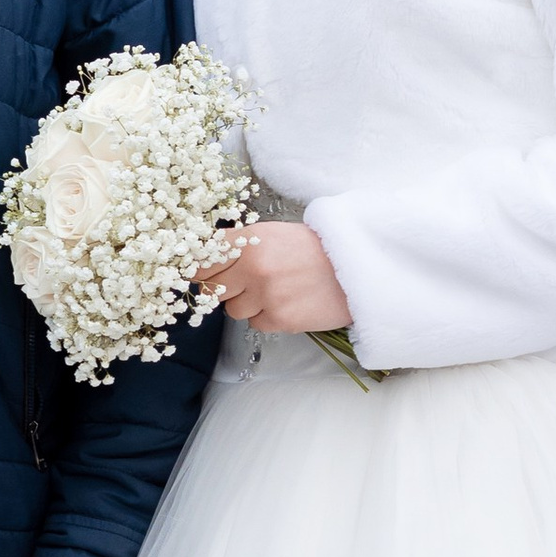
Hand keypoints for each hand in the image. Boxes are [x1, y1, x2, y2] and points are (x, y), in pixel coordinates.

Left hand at [198, 221, 352, 336]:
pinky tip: (287, 301)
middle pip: (212, 287)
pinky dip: (267, 316)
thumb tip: (207, 256)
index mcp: (250, 241)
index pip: (203, 260)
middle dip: (224, 287)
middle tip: (244, 282)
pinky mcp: (280, 319)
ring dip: (246, 303)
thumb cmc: (315, 249)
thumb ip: (241, 244)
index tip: (202, 273)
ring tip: (272, 290)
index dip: (200, 268)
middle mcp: (254, 268)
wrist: (356, 267)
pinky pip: (256, 323)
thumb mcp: (274, 233)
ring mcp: (266, 296)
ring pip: (232, 309)